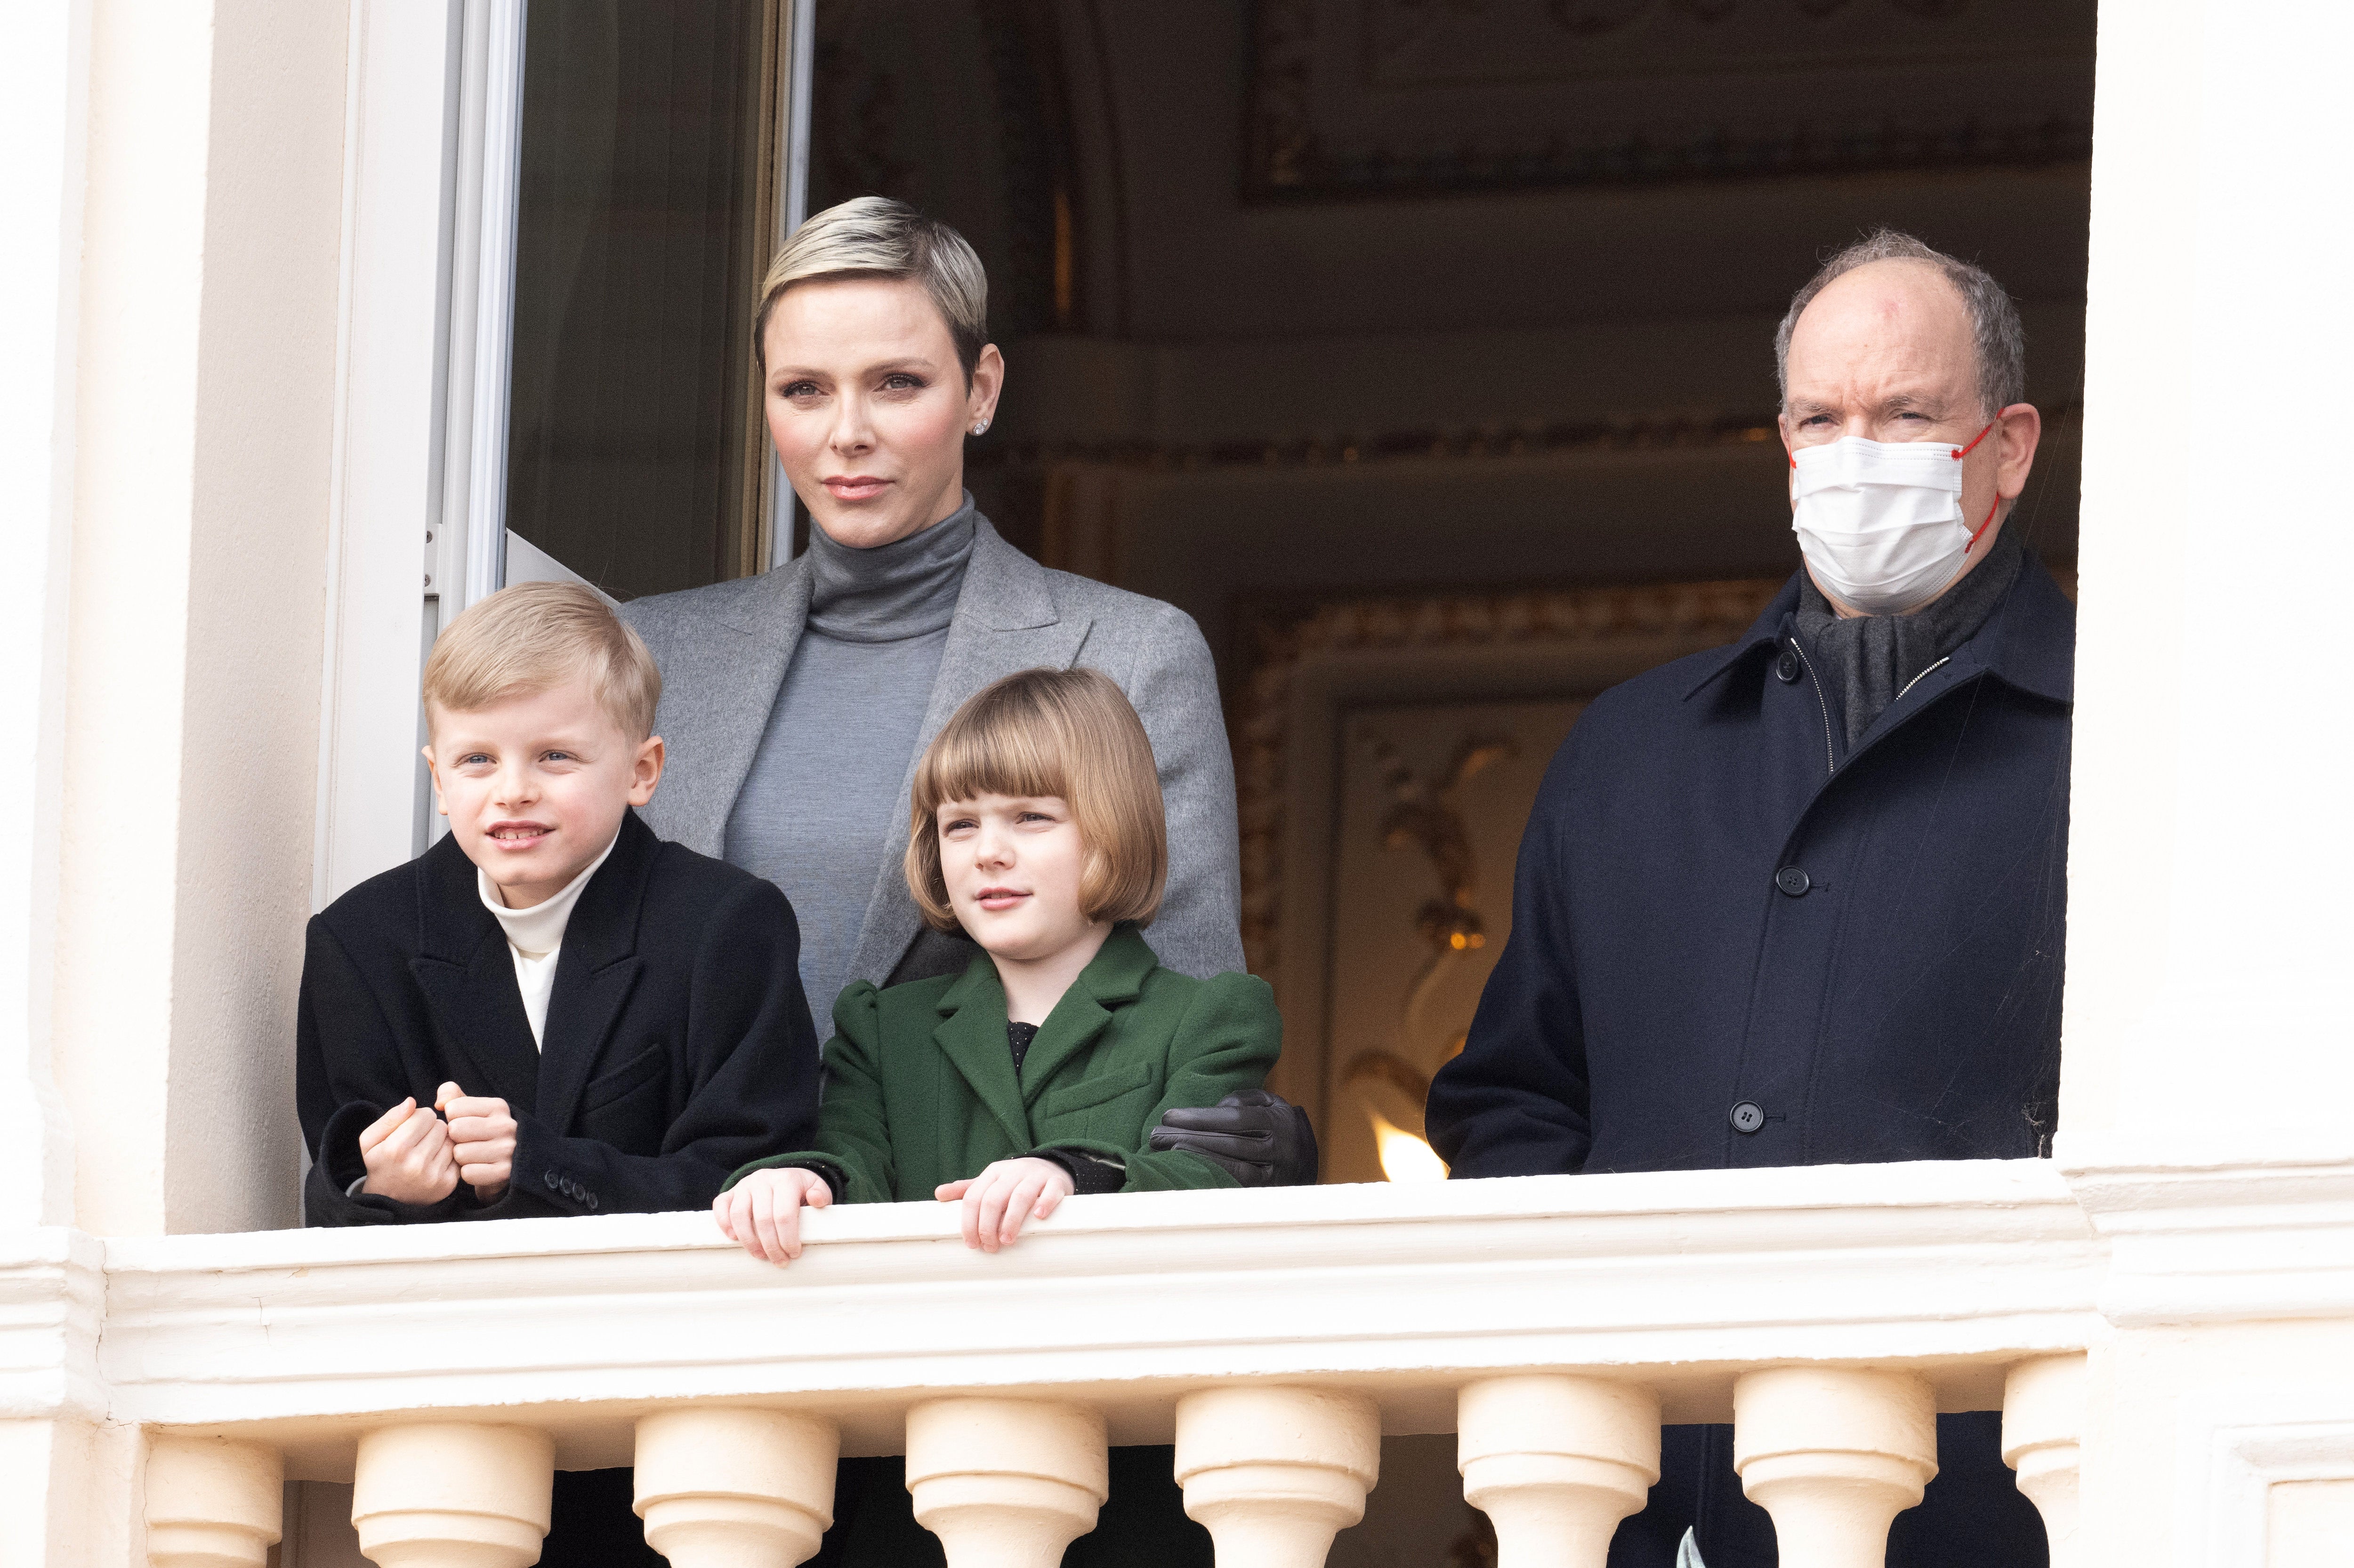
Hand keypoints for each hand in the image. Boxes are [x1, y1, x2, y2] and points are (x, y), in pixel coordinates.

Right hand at [357, 1098, 458, 1204]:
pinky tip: (435, 1162)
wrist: (387, 1200)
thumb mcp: (370, 1140)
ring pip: (452, 1140)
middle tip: (420, 1140)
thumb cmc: (380, 1164)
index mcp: (396, 1149)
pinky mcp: (447, 1184)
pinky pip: (458, 1156)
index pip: (426, 1114)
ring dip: (442, 1141)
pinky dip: (449, 1156)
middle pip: (441, 1126)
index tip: (413, 1127)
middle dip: (432, 1128)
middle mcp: (417, 1163)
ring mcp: (434, 1175)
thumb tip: (412, 1101)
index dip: (420, 1118)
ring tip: (427, 1151)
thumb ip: (390, 1117)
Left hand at [436, 1081, 515, 1201]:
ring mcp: (508, 1149)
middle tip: (465, 1142)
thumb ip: (451, 1095)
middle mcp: (506, 1126)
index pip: (452, 1108)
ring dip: (460, 1158)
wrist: (509, 1162)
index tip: (463, 1124)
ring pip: (460, 1153)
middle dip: (454, 1139)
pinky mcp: (504, 1172)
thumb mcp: (471, 1109)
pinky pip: (468, 1173)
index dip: (451, 1119)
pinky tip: (477, 1168)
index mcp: (497, 1106)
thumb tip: (439, 1104)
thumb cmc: (481, 1131)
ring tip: (472, 1156)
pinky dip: (468, 1173)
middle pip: (455, 1130)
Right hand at [712, 1167, 832, 1265]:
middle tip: (780, 1261)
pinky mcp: (730, 1192)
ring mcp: (744, 1185)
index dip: (788, 1238)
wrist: (785, 1178)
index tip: (794, 1253)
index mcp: (786, 1180)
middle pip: (763, 1219)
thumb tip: (816, 1199)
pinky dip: (724, 1224)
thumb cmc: (801, 1190)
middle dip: (771, 1246)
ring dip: (749, 1241)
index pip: (784, 1214)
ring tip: (760, 1256)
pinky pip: (720, 1206)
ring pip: (739, 1215)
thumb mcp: (816, 1189)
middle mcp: (763, 1179)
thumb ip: (821, 1194)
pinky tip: (734, 1239)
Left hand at [936, 1157, 1074, 1252]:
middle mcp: (1013, 1172)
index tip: (971, 1243)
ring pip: (1021, 1196)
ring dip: (1011, 1220)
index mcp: (993, 1172)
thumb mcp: (990, 1182)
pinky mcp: (1055, 1182)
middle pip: (994, 1198)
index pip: (974, 1197)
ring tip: (1007, 1240)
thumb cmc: (1014, 1182)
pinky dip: (1044, 1204)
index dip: (970, 1222)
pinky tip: (1039, 1217)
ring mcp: (1035, 1176)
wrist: (1050, 1168)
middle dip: (988, 1226)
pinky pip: (1050, 1191)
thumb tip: (938, 1194)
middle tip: (990, 1246)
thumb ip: (967, 1190)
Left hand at [1148, 1090, 1318, 1185]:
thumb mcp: (1268, 1102)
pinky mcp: (1267, 1193)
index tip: (1168, 1116)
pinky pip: (1237, 1185)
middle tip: (1155, 1135)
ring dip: (1196, 1158)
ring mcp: (1275, 1174)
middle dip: (1189, 1138)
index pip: (1235, 1118)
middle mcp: (1280, 1148)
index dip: (1200, 1117)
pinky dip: (1212, 1175)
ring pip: (1232, 1167)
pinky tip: (1187, 1169)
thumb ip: (1244, 1098)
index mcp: (1278, 1121)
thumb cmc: (1276, 1123)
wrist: (1305, 1157)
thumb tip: (1217, 1107)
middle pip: (1229, 1142)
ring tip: (1164, 1150)